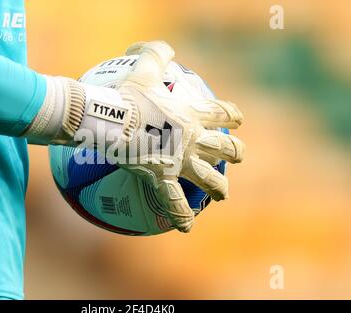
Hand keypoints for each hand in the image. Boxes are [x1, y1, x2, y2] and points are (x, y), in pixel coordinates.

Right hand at [110, 41, 244, 231]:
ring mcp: (180, 161)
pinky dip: (182, 215)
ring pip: (209, 178)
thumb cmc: (128, 92)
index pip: (222, 113)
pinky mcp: (162, 177)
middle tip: (236, 157)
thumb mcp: (143, 66)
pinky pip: (175, 202)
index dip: (233, 116)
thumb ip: (156, 52)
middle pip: (224, 149)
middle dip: (234, 153)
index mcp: (193, 114)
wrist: (113, 118)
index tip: (238, 120)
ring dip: (219, 187)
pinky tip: (187, 228)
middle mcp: (194, 139)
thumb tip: (165, 47)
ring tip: (223, 194)